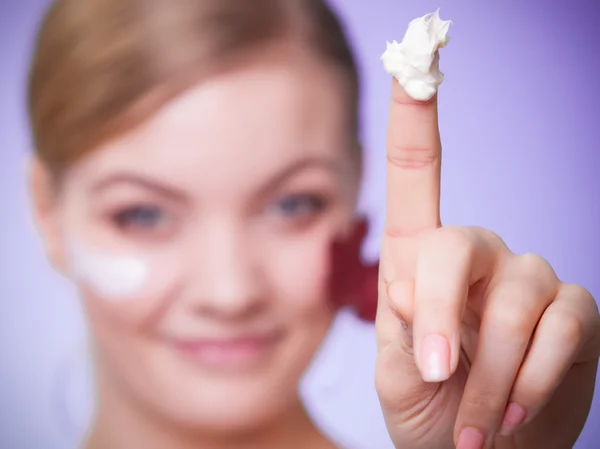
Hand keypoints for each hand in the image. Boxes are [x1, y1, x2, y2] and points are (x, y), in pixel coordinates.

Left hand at [375, 79, 599, 448]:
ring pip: (514, 299)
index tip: (419, 54)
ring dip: (491, 371)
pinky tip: (515, 409)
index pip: (416, 172)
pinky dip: (532, 378)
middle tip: (435, 376)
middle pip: (458, 243)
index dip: (414, 113)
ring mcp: (528, 278)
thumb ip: (396, 333)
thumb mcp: (396, 377)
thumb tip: (406, 287)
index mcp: (418, 258)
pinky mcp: (573, 312)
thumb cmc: (430, 410)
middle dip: (440, 317)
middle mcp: (475, 253)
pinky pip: (561, 328)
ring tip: (475, 420)